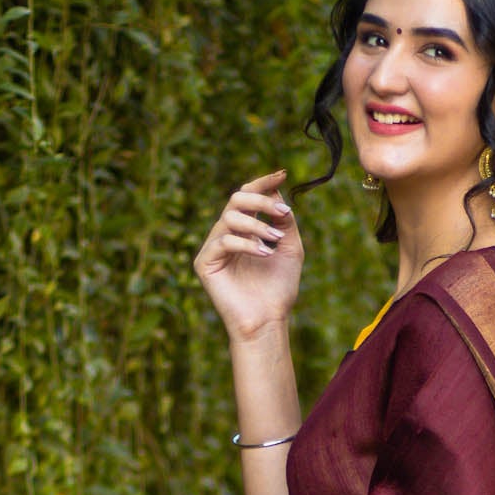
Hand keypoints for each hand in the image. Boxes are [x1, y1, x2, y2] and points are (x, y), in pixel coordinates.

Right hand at [193, 170, 303, 338]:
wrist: (268, 320)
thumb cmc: (279, 289)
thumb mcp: (290, 248)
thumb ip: (284, 221)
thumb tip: (277, 191)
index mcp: (245, 229)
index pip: (248, 196)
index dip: (263, 183)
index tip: (281, 174)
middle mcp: (227, 233)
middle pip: (236, 199)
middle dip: (261, 201)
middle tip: (282, 214)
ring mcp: (214, 247)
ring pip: (230, 218)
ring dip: (257, 226)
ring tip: (275, 241)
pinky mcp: (205, 263)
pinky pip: (223, 241)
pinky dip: (246, 244)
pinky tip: (264, 255)